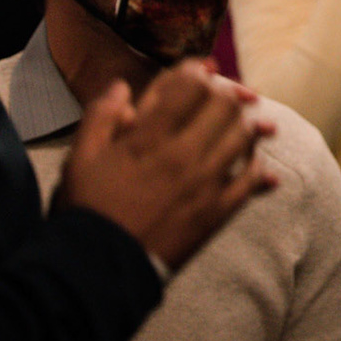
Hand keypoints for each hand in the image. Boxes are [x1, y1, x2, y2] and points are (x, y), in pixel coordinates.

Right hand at [55, 63, 275, 270]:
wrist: (98, 270)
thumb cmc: (87, 211)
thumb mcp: (80, 159)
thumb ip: (101, 116)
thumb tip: (122, 86)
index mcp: (149, 137)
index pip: (190, 86)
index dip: (199, 72)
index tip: (204, 70)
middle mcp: (182, 154)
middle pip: (224, 106)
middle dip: (227, 94)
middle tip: (227, 95)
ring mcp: (204, 183)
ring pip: (244, 137)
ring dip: (249, 125)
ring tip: (252, 122)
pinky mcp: (216, 212)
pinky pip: (250, 181)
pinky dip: (259, 169)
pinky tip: (259, 166)